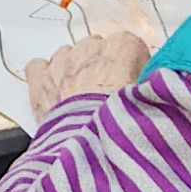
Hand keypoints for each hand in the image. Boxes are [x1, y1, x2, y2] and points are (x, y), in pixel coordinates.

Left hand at [26, 27, 152, 115]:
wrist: (93, 145)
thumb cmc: (125, 124)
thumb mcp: (151, 101)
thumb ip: (150, 85)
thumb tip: (152, 87)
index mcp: (124, 47)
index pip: (129, 45)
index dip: (131, 65)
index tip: (133, 81)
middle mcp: (91, 48)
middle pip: (97, 48)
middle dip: (102, 66)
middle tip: (107, 94)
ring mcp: (63, 61)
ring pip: (67, 54)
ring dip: (73, 70)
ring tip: (81, 97)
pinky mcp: (40, 79)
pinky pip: (37, 66)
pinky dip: (44, 75)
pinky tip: (53, 91)